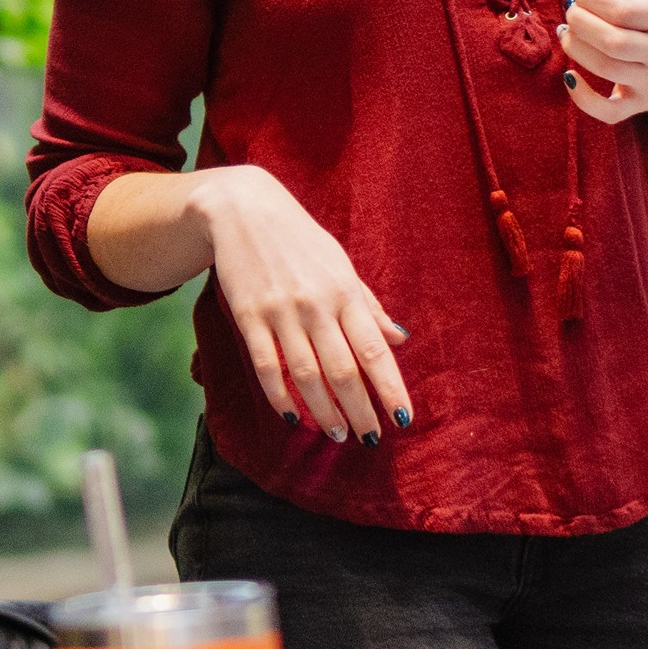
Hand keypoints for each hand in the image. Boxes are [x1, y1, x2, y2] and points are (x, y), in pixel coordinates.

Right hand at [189, 165, 412, 441]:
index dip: (390, 388)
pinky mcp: (249, 316)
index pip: (374, 351)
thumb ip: (369, 305)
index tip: (403, 418)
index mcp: (345, 292)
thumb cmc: (300, 241)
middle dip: (360, 410)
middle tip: (371, 439)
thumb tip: (401, 339)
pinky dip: (279, 395)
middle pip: (343, 371)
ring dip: (324, 411)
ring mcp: (281, 312)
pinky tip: (291, 416)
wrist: (243, 210)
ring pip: (306, 375)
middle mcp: (317, 305)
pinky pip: (266, 366)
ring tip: (337, 435)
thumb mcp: (341, 265)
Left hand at [555, 0, 647, 125]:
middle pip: (613, 41)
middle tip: (570, 15)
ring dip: (575, 49)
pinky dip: (582, 97)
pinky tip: (569, 76)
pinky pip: (608, 111)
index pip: (621, 9)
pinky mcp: (636, 105)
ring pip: (607, 69)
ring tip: (567, 35)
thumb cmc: (642, 19)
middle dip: (579, 23)